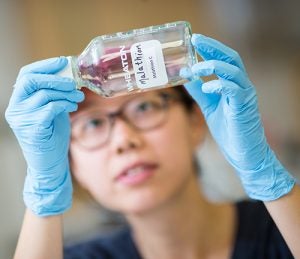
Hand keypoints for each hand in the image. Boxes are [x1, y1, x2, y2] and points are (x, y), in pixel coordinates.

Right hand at [5, 57, 83, 215]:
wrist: (50, 163)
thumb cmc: (52, 136)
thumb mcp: (53, 110)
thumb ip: (55, 94)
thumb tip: (70, 75)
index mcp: (18, 101)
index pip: (26, 74)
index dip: (46, 65)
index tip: (64, 62)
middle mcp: (15, 108)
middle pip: (32, 80)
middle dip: (57, 78)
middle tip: (75, 82)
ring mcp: (21, 119)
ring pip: (43, 94)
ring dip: (65, 92)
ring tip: (78, 96)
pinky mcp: (32, 129)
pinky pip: (49, 108)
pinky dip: (64, 104)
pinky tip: (73, 106)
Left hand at [182, 34, 294, 200]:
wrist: (243, 154)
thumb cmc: (229, 131)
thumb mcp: (209, 107)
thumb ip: (199, 92)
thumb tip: (186, 76)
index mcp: (233, 85)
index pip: (224, 60)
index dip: (210, 48)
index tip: (194, 41)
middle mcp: (241, 86)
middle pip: (231, 58)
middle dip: (213, 47)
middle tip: (196, 40)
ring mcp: (244, 96)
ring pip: (233, 71)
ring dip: (213, 65)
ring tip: (196, 67)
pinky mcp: (244, 107)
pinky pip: (234, 90)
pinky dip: (219, 85)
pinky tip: (206, 87)